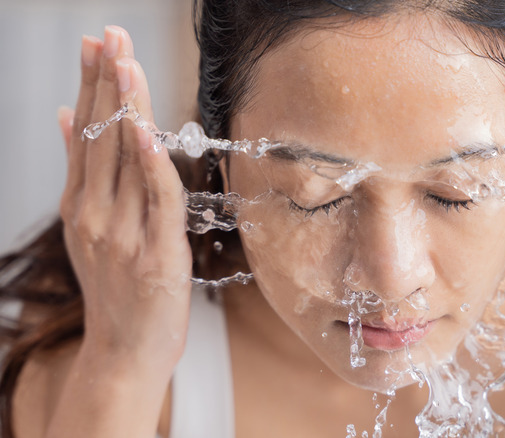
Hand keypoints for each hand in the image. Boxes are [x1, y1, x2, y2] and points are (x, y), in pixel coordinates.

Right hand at [58, 26, 191, 370]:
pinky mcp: (155, 255)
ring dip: (127, 107)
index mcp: (82, 206)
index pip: (87, 134)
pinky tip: (146, 129)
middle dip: (107, 82)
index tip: (96, 44)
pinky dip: (151, 163)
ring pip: (126, 160)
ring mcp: (123, 234)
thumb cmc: (116, 292)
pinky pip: (156, 200)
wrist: (123, 355)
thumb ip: (83, 174)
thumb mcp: (89, 229)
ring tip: (125, 61)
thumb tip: (69, 118)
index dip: (93, 86)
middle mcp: (96, 215)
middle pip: (102, 138)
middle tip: (110, 34)